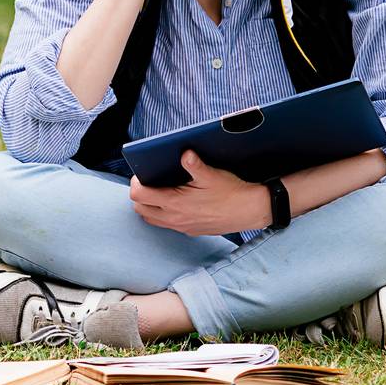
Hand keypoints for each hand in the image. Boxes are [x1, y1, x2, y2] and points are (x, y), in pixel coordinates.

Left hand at [129, 150, 269, 235]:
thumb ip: (194, 164)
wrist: (250, 211)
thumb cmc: (232, 192)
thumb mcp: (212, 175)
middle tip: (150, 181)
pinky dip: (163, 214)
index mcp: (175, 202)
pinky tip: (175, 203)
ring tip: (159, 192)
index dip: (136, 183)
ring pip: (152, 219)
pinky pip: (166, 225)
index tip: (142, 173)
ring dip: (149, 207)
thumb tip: (184, 153)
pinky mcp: (190, 231)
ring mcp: (182, 226)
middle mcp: (175, 218)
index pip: (139, 196)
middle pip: (140, 209)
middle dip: (140, 195)